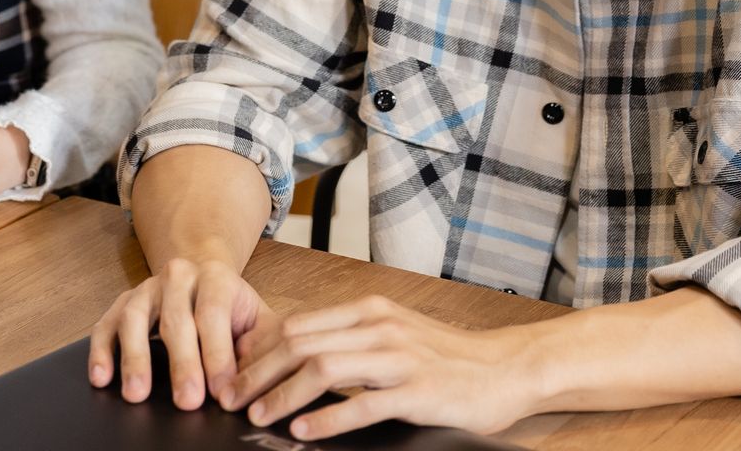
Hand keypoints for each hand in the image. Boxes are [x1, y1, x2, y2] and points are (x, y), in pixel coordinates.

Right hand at [88, 258, 279, 411]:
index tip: (222, 391)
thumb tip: (261, 379)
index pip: (214, 314)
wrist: (203, 276)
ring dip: (135, 358)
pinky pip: (106, 324)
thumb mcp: (258, 320)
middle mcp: (178, 277)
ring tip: (136, 394)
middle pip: (176, 319)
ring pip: (135, 318)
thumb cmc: (233, 309)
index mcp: (216, 278)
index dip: (218, 354)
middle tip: (187, 401)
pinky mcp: (122, 303)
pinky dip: (101, 351)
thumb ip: (264, 345)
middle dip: (182, 363)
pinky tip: (101, 376)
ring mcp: (146, 289)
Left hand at [224, 295, 542, 441]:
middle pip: (301, 342)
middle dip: (260, 372)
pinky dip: (328, 417)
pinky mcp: (418, 391)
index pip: (298, 324)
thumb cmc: (447, 357)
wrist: (507, 368)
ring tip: (259, 414)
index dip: (260, 351)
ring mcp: (398, 358)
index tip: (235, 373)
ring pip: (323, 367)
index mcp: (369, 310)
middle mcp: (379, 327)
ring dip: (283, 393)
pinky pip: (363, 403)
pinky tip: (305, 431)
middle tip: (232, 397)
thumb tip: (297, 354)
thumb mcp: (393, 334)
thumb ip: (349, 339)